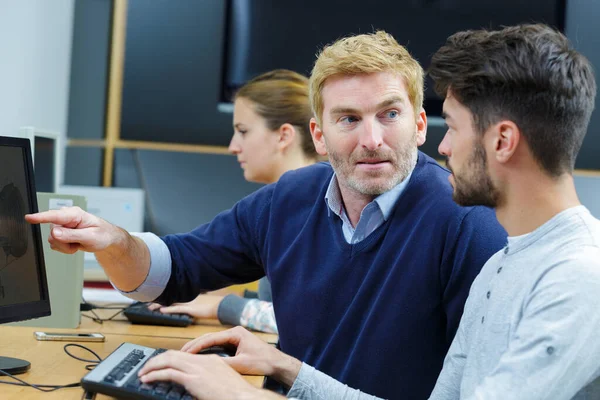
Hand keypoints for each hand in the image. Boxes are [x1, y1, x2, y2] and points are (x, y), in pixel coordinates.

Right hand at [26, 206, 148, 291]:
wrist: (105, 239)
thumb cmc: (102, 234)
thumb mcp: (90, 237)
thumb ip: (72, 235)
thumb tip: (55, 233)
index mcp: (74, 214)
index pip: (54, 215)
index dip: (40, 217)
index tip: (29, 217)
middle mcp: (65, 218)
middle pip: (53, 233)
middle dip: (65, 243)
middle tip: (78, 243)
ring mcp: (62, 226)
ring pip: (53, 241)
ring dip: (66, 247)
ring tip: (78, 243)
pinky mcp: (60, 233)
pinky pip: (55, 245)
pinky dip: (65, 249)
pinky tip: (75, 244)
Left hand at [138, 350, 283, 399]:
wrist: (243, 397)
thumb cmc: (236, 393)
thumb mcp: (222, 380)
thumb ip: (209, 378)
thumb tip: (199, 384)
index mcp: (210, 360)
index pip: (184, 354)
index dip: (169, 358)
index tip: (160, 364)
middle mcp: (202, 360)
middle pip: (173, 353)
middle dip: (157, 359)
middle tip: (146, 367)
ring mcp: (197, 369)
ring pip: (167, 360)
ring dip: (152, 366)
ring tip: (143, 373)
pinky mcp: (193, 380)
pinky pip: (168, 373)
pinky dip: (155, 375)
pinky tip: (147, 379)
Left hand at [147, 294, 222, 319]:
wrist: (219, 307)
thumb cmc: (212, 306)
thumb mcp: (200, 302)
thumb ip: (192, 302)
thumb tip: (187, 304)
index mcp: (188, 296)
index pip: (172, 294)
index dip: (162, 295)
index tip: (153, 296)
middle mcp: (186, 298)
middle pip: (169, 297)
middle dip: (157, 299)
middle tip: (147, 301)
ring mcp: (188, 303)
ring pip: (171, 302)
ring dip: (159, 305)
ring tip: (150, 307)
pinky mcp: (191, 309)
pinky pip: (177, 309)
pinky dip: (169, 309)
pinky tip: (161, 311)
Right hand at [181, 326, 301, 386]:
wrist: (277, 363)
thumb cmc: (263, 361)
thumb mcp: (241, 364)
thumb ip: (223, 363)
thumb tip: (206, 365)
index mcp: (235, 332)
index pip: (211, 337)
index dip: (197, 345)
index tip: (185, 352)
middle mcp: (234, 331)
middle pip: (209, 337)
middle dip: (195, 345)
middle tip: (180, 352)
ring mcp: (235, 337)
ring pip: (212, 340)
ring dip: (200, 347)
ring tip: (186, 354)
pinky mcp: (236, 343)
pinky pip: (218, 345)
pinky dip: (208, 349)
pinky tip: (199, 356)